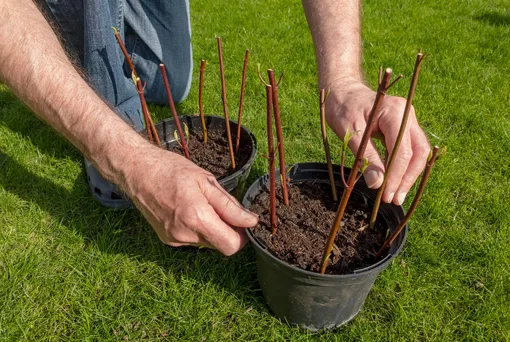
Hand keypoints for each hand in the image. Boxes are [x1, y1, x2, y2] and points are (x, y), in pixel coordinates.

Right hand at [120, 146, 257, 254]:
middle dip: (228, 231)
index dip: (242, 235)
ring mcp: (175, 239)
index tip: (243, 221)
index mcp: (197, 218)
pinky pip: (194, 240)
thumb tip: (251, 221)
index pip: (231, 246)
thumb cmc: (172, 171)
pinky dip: (198, 229)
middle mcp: (185, 234)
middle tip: (223, 209)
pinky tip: (189, 210)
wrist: (138, 172)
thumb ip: (230, 206)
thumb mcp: (207, 181)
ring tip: (202, 205)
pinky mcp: (168, 240)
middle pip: (221, 246)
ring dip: (213, 229)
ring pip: (208, 243)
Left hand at [325, 81, 430, 204]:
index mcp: (395, 112)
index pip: (403, 150)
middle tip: (395, 199)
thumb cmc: (343, 107)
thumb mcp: (350, 133)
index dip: (397, 176)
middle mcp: (407, 114)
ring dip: (408, 175)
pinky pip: (408, 149)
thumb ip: (366, 157)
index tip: (387, 195)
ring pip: (417, 152)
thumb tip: (377, 184)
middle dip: (408, 178)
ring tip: (395, 195)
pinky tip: (394, 182)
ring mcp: (407, 120)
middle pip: (417, 152)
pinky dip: (402, 166)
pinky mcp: (402, 127)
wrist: (342, 90)